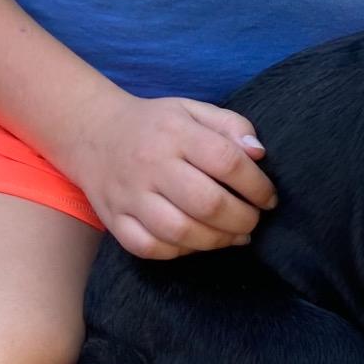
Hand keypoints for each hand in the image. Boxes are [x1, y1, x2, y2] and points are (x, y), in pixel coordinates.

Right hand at [67, 93, 277, 258]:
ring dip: (217, 241)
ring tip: (235, 235)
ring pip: (179, 232)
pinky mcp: (113, 219)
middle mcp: (149, 164)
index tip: (269, 198)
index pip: (227, 162)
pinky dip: (179, 252)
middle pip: (207, 203)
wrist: (94, 131)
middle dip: (243, 219)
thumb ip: (232, 125)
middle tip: (254, 220)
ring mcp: (128, 195)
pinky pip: (149, 248)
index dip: (258, 186)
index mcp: (175, 133)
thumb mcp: (195, 110)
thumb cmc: (158, 125)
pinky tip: (197, 242)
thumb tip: (259, 152)